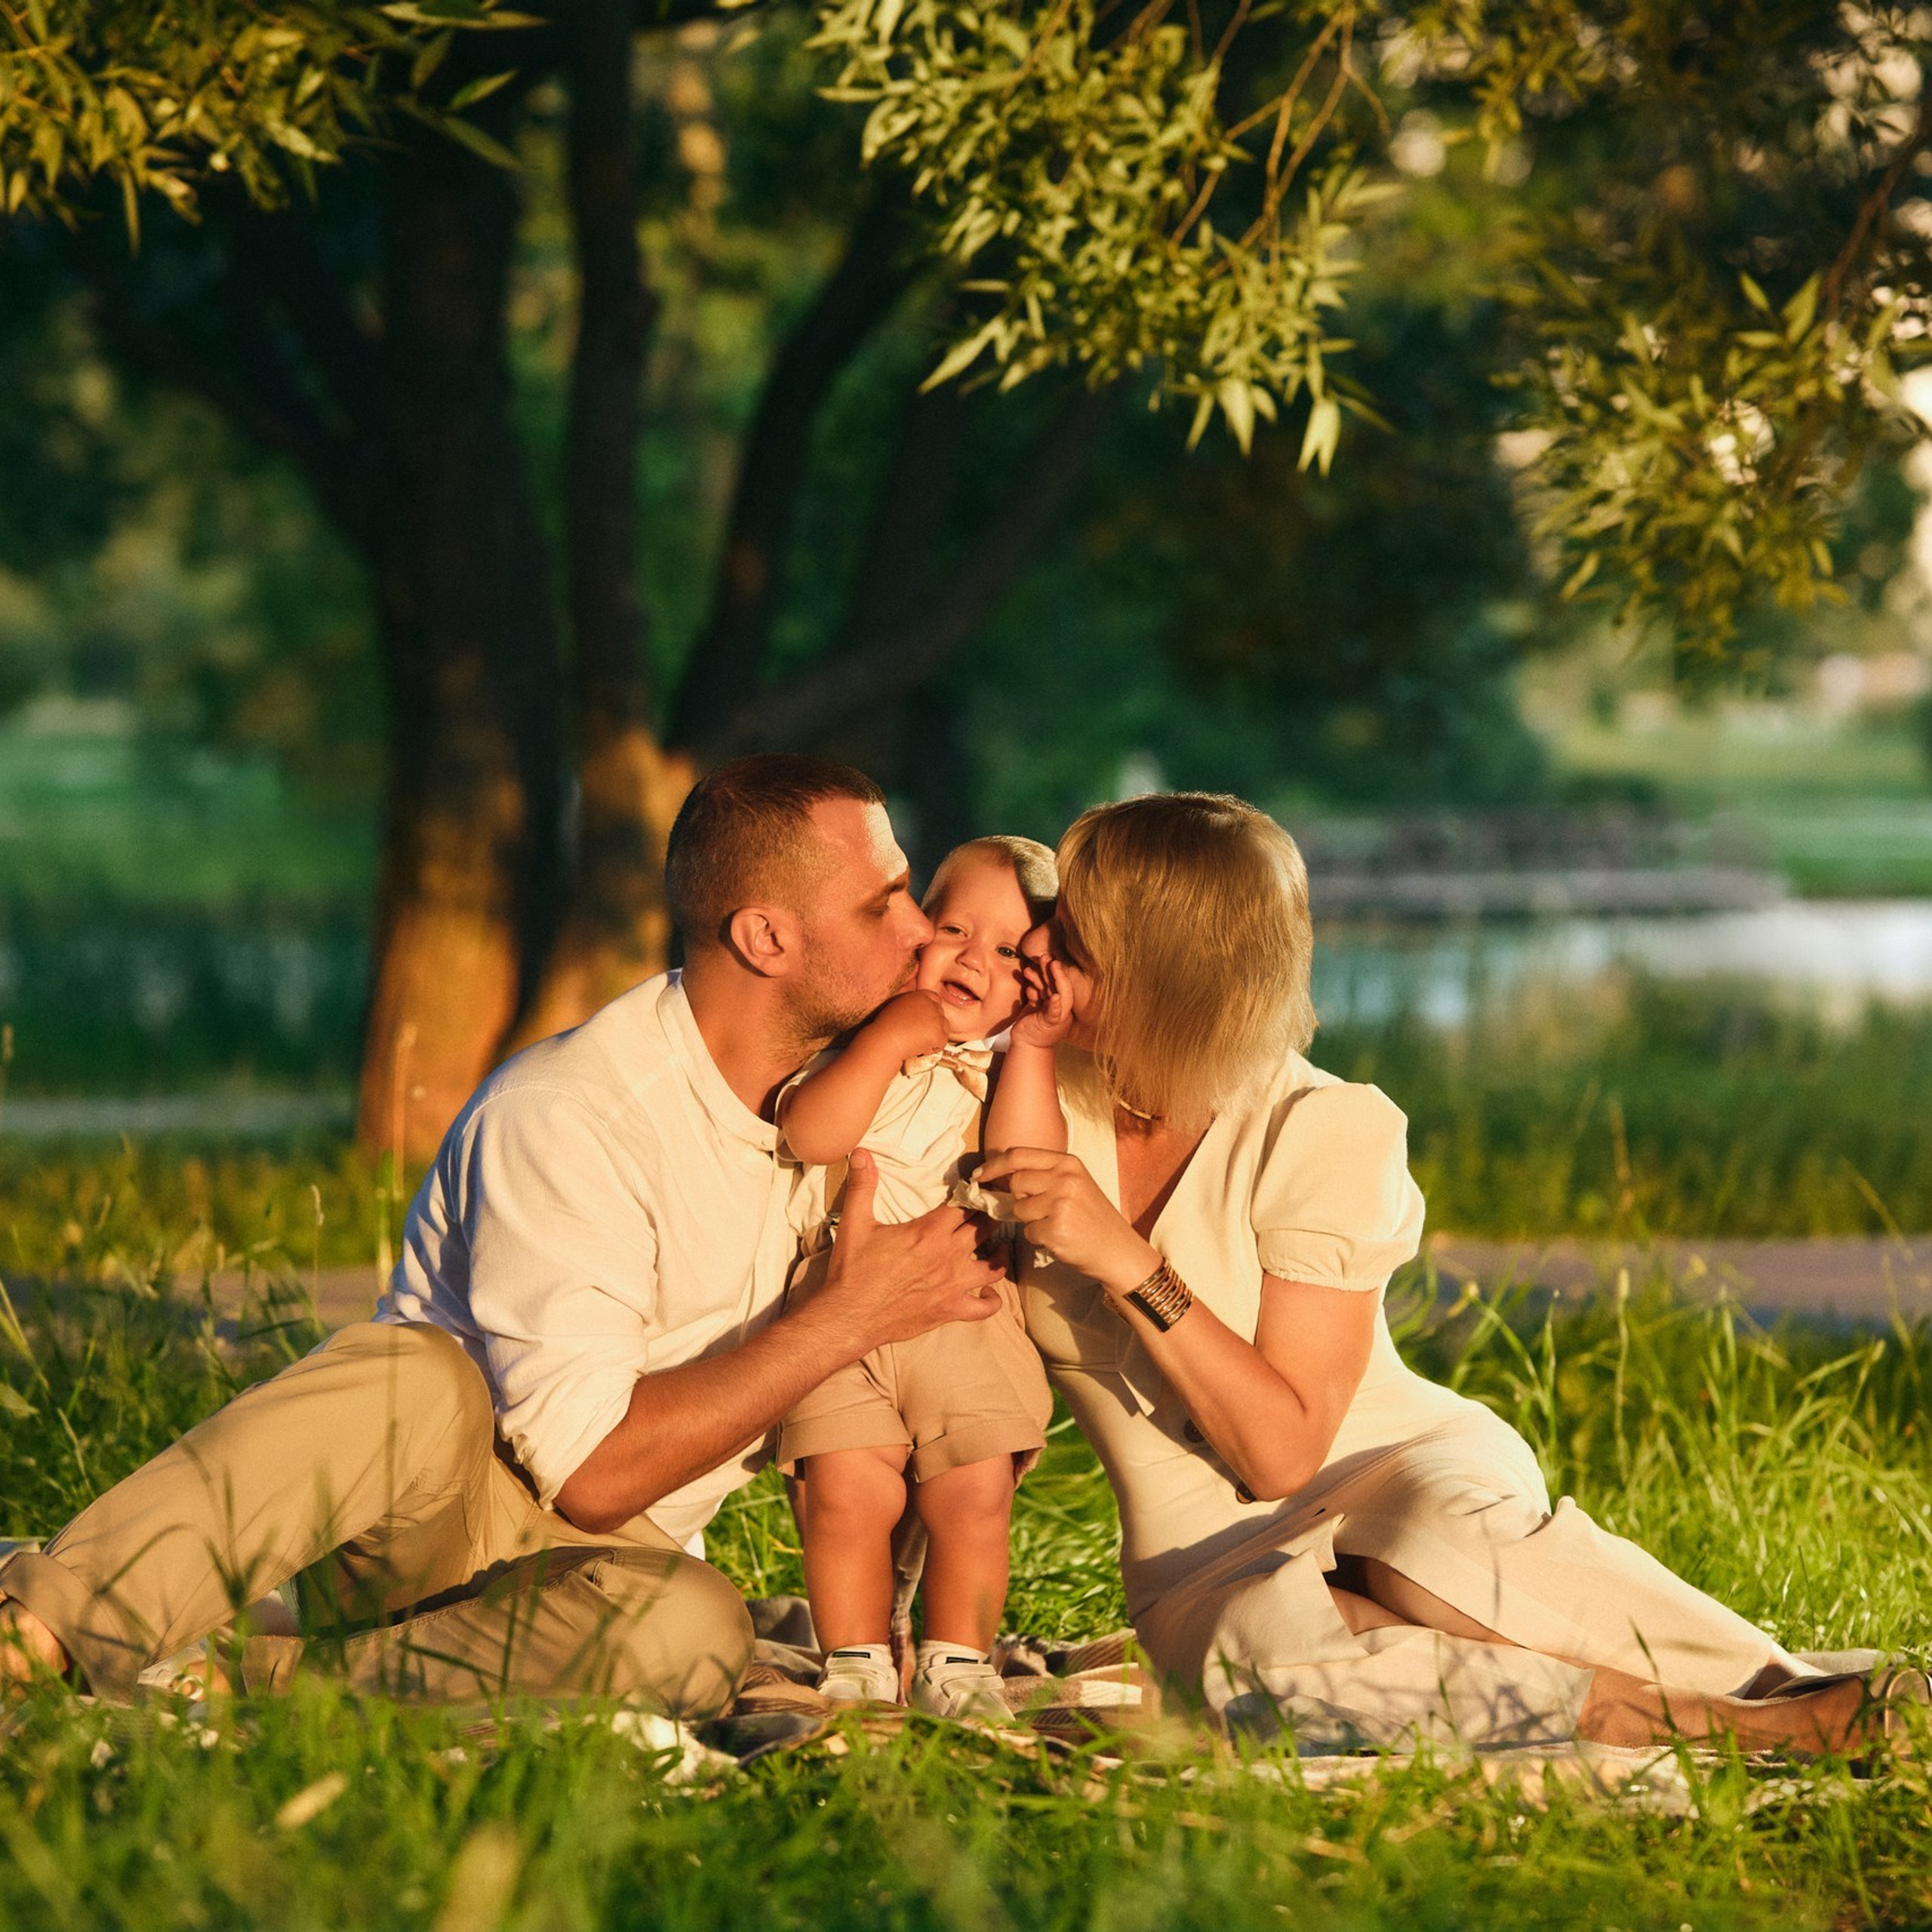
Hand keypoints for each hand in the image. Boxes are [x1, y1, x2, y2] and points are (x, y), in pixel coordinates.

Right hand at [813, 1151, 1005, 1351]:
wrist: (849, 1316)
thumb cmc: (853, 1270)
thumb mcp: (855, 1223)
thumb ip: (862, 1185)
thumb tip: (860, 1152)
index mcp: (929, 1232)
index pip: (964, 1206)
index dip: (973, 1196)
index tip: (978, 1191)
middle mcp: (948, 1256)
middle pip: (984, 1230)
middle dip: (989, 1218)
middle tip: (991, 1213)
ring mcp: (953, 1286)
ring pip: (994, 1267)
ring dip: (1000, 1254)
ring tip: (999, 1246)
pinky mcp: (951, 1310)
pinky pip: (985, 1307)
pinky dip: (993, 1300)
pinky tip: (989, 1292)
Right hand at [860, 986, 949, 1061]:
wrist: (884, 1040)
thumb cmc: (886, 1027)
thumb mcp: (899, 1006)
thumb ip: (914, 1005)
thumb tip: (922, 1013)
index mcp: (921, 995)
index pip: (936, 1000)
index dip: (932, 1012)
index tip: (924, 1022)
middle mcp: (931, 1004)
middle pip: (941, 1016)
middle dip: (933, 1027)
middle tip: (917, 1035)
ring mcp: (936, 1018)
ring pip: (944, 1030)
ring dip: (934, 1038)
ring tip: (916, 1041)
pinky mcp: (938, 1033)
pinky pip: (942, 1043)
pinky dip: (932, 1049)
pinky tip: (918, 1047)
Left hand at [974, 1148, 1156, 1290]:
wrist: (1117, 1250)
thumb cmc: (1093, 1219)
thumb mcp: (1075, 1184)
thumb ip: (1044, 1176)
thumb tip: (1000, 1179)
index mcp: (1068, 1163)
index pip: (1018, 1155)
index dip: (994, 1165)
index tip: (979, 1175)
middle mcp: (1065, 1179)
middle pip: (1016, 1183)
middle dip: (1019, 1200)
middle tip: (1041, 1211)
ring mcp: (1061, 1203)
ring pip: (1018, 1210)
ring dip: (1030, 1222)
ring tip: (1056, 1225)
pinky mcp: (1056, 1229)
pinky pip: (1028, 1233)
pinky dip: (1038, 1239)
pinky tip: (1060, 1239)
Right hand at [1009, 952, 1072, 1050]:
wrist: (1025, 1046)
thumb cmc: (1038, 1037)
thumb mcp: (1047, 1025)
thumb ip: (1053, 1012)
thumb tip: (1057, 998)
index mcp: (1063, 1010)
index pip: (1064, 989)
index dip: (1060, 976)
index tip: (1054, 964)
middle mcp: (1056, 1005)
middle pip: (1054, 984)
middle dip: (1048, 971)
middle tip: (1044, 957)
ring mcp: (1045, 1004)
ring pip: (1043, 985)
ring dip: (1037, 976)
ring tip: (1029, 968)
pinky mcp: (1035, 1005)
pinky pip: (1035, 991)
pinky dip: (1031, 984)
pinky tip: (1026, 976)